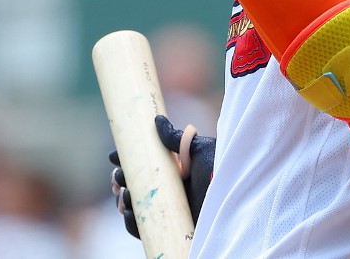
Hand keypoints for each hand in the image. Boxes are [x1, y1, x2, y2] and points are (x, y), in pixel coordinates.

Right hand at [107, 115, 215, 238]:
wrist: (235, 203)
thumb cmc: (222, 175)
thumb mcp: (201, 151)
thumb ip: (178, 139)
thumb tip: (157, 120)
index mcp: (177, 171)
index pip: (146, 164)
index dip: (127, 160)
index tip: (113, 156)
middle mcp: (172, 191)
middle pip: (136, 185)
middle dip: (121, 179)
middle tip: (119, 177)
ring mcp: (170, 211)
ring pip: (136, 206)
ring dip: (123, 200)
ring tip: (125, 195)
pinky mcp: (170, 229)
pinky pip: (143, 229)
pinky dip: (131, 222)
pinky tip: (129, 213)